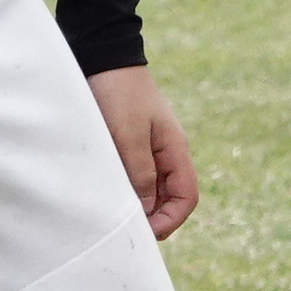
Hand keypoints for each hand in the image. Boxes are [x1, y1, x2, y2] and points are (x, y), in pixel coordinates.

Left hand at [86, 66, 198, 239]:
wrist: (104, 56)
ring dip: (138, 204)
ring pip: (151, 188)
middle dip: (153, 218)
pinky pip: (135, 174)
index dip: (170, 221)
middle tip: (124, 230)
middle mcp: (166, 152)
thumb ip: (139, 174)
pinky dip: (126, 188)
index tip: (145, 234)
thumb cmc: (118, 93)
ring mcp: (150, 147)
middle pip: (169, 197)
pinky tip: (108, 193)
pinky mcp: (131, 142)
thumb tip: (146, 213)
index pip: (186, 197)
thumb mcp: (128, 135)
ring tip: (114, 214)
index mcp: (175, 149)